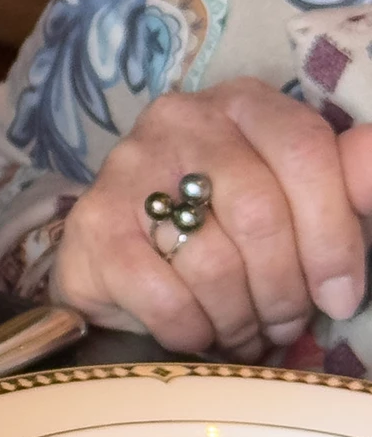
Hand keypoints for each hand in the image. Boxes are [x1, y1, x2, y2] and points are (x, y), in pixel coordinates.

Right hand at [50, 79, 371, 356]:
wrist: (125, 261)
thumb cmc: (229, 230)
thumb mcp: (300, 201)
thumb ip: (345, 179)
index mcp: (243, 104)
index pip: (305, 152)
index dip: (333, 236)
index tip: (341, 297)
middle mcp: (180, 119)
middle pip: (258, 211)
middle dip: (283, 288)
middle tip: (284, 324)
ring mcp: (127, 167)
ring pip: (212, 261)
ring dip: (239, 318)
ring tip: (244, 331)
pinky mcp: (92, 224)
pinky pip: (163, 296)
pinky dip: (191, 330)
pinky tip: (197, 332)